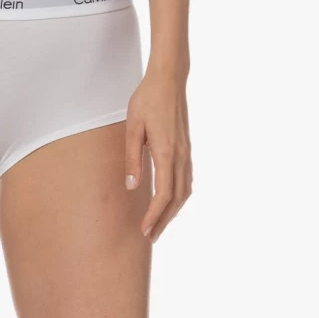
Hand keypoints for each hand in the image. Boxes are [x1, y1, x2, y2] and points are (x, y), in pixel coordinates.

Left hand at [124, 70, 191, 242]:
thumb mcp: (132, 128)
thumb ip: (132, 159)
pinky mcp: (186, 149)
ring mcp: (186, 153)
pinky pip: (186, 180)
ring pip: (184, 191)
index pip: (163, 194)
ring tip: (159, 225)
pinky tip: (170, 202)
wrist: (169, 79)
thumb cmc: (147, 100)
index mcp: (166, 152)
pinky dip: (179, 197)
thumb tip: (132, 187)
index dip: (154, 215)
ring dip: (173, 211)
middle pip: (177, 199)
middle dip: (164, 220)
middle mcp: (180, 156)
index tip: (144, 231)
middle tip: (150, 237)